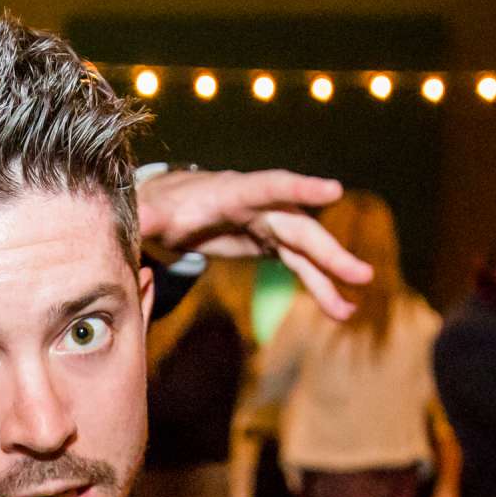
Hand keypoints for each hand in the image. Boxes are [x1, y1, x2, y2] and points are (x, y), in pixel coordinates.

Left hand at [137, 167, 372, 321]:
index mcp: (232, 192)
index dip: (300, 188)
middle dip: (329, 251)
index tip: (334, 191)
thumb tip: (134, 222)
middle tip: (361, 274)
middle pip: (300, 227)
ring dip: (330, 279)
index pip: (270, 186)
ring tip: (350, 309)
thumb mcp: (149, 213)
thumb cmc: (160, 206)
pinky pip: (300, 266)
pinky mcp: (271, 243)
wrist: (169, 207)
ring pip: (306, 252)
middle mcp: (259, 205)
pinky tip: (338, 309)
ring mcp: (270, 224)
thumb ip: (146, 218)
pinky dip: (318, 287)